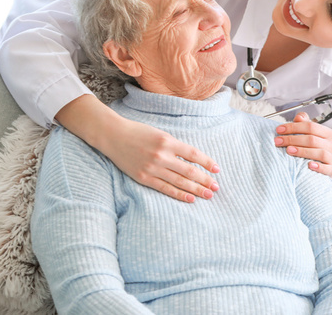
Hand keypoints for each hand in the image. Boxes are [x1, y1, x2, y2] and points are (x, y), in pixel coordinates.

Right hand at [99, 116, 220, 202]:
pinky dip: (179, 194)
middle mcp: (161, 155)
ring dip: (196, 189)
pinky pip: (165, 188)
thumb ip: (175, 147)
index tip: (217, 169)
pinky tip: (190, 198)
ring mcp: (152, 168)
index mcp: (167, 141)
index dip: (206, 162)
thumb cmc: (139, 133)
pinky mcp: (144, 178)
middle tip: (216, 187)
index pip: (193, 154)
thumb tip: (194, 161)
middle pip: (189, 171)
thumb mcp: (160, 134)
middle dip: (205, 180)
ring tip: (208, 194)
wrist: (114, 136)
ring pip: (179, 182)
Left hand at [274, 112, 331, 175]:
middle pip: (312, 139)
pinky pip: (327, 168)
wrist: (321, 163)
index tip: (279, 130)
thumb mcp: (307, 133)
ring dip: (302, 151)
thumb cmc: (312, 147)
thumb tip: (299, 117)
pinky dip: (319, 167)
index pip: (311, 126)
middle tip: (278, 141)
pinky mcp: (331, 170)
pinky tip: (309, 165)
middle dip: (293, 139)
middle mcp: (331, 145)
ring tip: (289, 150)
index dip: (294, 127)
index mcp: (327, 133)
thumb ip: (303, 123)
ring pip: (319, 153)